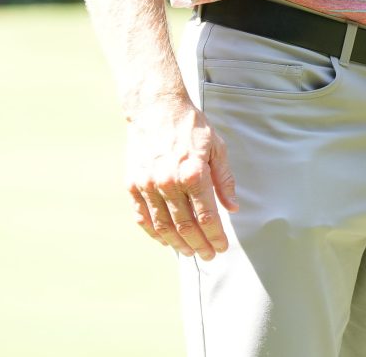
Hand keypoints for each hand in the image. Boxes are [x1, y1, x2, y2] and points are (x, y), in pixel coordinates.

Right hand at [125, 95, 236, 258]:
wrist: (156, 110)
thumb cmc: (191, 127)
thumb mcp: (217, 148)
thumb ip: (224, 180)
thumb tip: (232, 208)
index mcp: (194, 173)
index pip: (207, 216)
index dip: (215, 235)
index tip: (221, 247)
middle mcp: (169, 183)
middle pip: (185, 225)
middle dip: (199, 244)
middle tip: (208, 256)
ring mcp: (148, 185)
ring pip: (163, 226)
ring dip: (177, 243)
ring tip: (189, 252)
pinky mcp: (133, 185)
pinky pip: (142, 217)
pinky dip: (153, 232)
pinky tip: (164, 240)